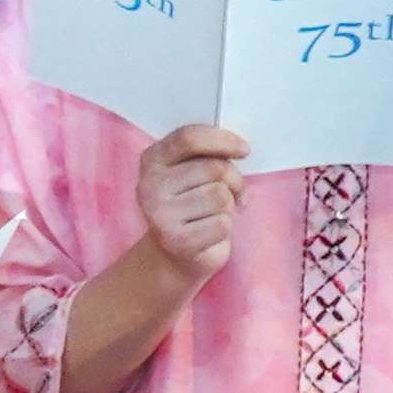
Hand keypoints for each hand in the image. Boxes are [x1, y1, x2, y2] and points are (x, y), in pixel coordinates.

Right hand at [138, 122, 248, 283]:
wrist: (173, 255)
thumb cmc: (192, 205)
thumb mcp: (192, 172)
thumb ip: (206, 154)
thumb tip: (238, 148)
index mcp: (151, 160)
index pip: (188, 138)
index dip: (222, 139)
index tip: (244, 150)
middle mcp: (148, 186)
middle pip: (213, 168)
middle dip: (233, 180)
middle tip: (232, 193)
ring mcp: (159, 215)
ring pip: (220, 196)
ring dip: (228, 206)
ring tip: (216, 213)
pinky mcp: (176, 241)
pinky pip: (222, 223)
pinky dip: (225, 228)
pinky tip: (210, 232)